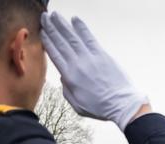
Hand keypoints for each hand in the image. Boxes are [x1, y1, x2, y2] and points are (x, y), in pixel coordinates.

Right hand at [40, 13, 149, 129]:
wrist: (122, 105)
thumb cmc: (100, 108)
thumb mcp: (77, 105)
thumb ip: (67, 90)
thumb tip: (63, 77)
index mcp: (69, 77)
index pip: (54, 54)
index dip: (47, 41)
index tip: (42, 32)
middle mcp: (77, 64)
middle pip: (61, 42)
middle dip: (51, 28)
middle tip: (44, 18)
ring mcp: (90, 58)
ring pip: (72, 37)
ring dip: (62, 24)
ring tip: (54, 15)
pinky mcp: (102, 55)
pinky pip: (89, 38)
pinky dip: (81, 28)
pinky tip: (75, 19)